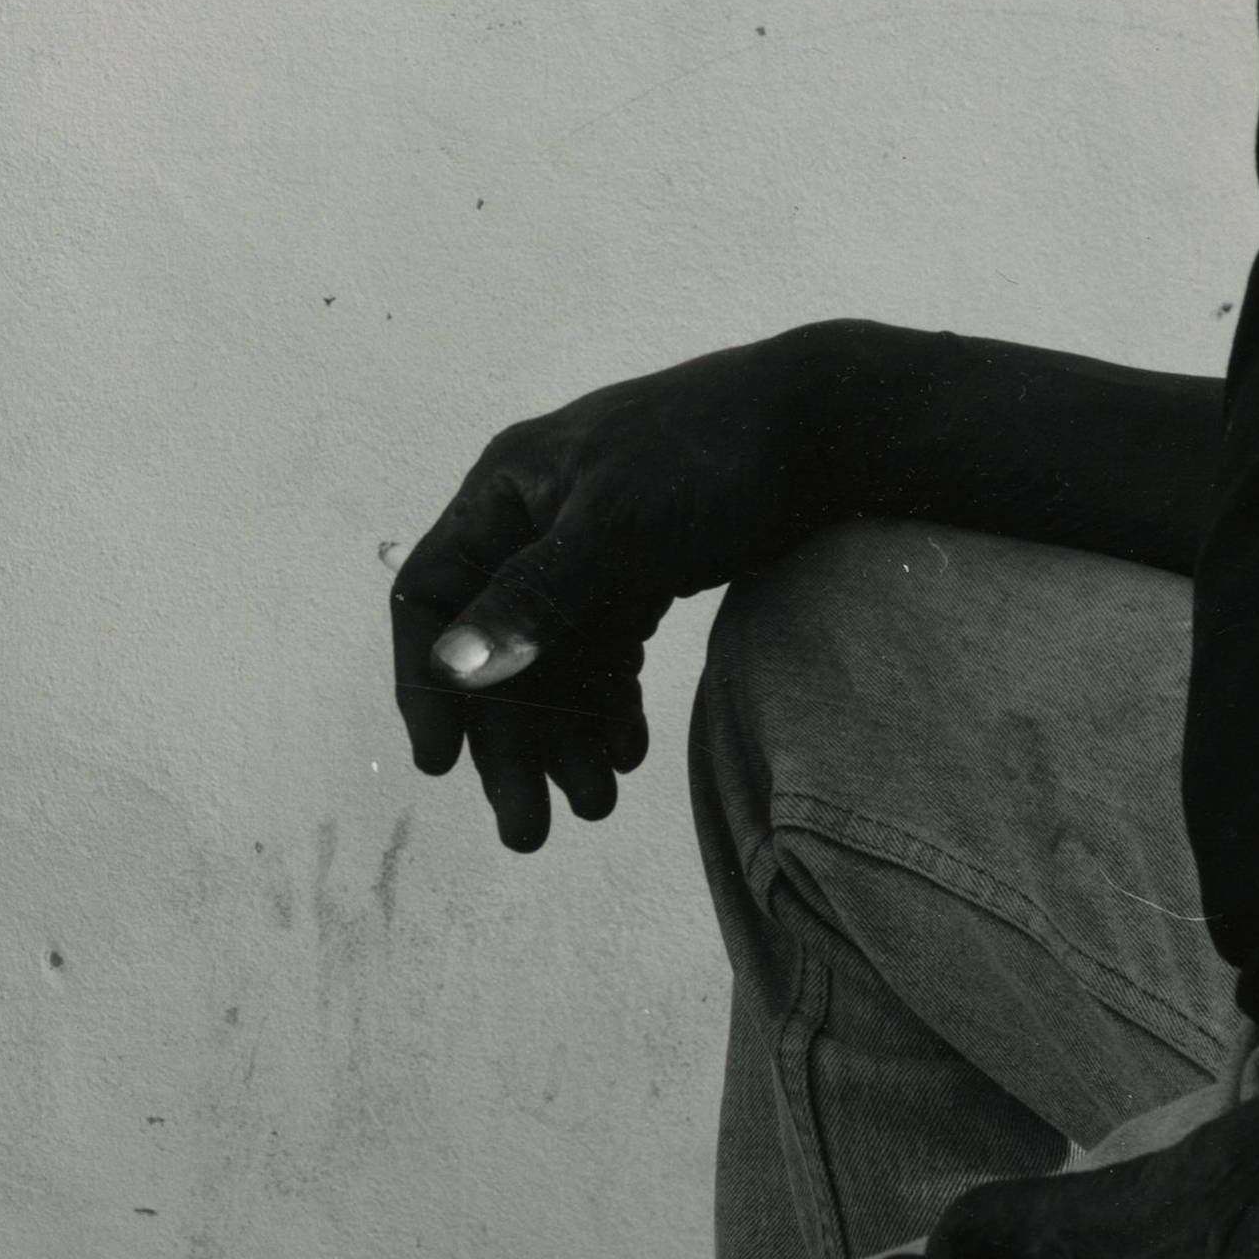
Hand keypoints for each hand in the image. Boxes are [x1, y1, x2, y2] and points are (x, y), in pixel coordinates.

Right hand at [388, 342, 824, 851]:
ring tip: (596, 805)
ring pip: (555, 661)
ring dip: (567, 738)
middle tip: (528, 831)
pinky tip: (629, 755)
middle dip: (513, 741)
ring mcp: (589, 550)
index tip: (441, 762)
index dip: (428, 682)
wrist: (830, 426)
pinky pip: (606, 654)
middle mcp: (534, 522)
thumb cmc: (713, 455)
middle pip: (496, 647)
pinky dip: (612, 706)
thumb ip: (535, 597)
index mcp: (506, 493)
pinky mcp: (640, 572)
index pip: (432, 597)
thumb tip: (452, 668)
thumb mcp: (618, 528)